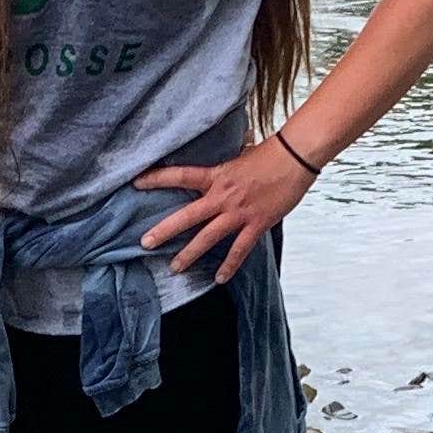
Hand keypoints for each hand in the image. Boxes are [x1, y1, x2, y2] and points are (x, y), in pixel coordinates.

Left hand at [135, 135, 315, 282]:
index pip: (180, 176)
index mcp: (216, 176)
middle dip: (164, 231)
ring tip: (175, 267)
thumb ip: (226, 165)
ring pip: (208, 237)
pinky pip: (239, 250)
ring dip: (190, 254)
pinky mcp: (257, 224)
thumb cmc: (270, 153)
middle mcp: (223, 196)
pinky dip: (229, 265)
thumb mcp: (240, 155)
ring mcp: (239, 212)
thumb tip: (221, 161)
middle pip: (187, 216)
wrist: (296, 157)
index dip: (157, 179)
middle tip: (145, 243)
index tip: (136, 183)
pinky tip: (219, 279)